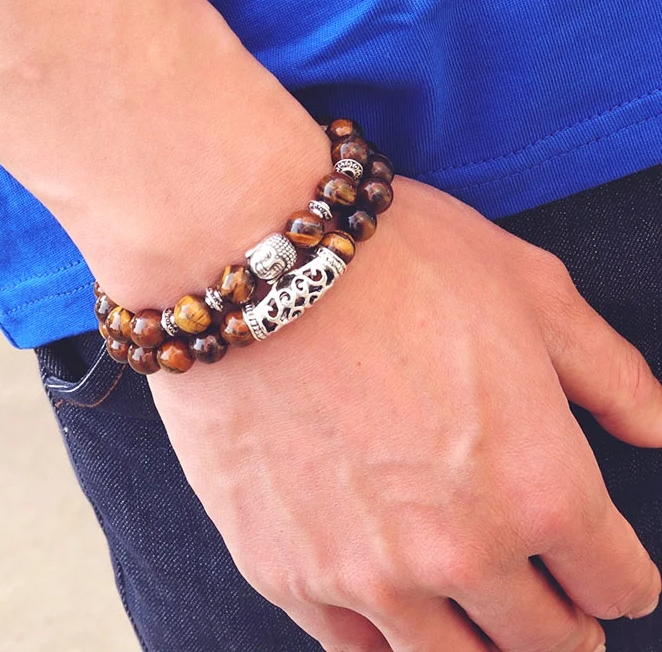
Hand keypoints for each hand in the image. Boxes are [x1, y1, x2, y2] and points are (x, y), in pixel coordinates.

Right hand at [148, 176, 661, 651]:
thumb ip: (611, 374)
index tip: (605, 567)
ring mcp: (363, 573)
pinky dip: (385, 638)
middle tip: (551, 604)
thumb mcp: (529, 288)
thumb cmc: (393, 262)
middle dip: (562, 624)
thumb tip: (653, 430)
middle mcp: (459, 551)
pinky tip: (388, 610)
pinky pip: (353, 648)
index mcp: (539, 487)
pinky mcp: (282, 569)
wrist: (251, 260)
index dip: (622, 576)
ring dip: (478, 644)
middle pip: (543, 642)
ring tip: (474, 620)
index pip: (617, 582)